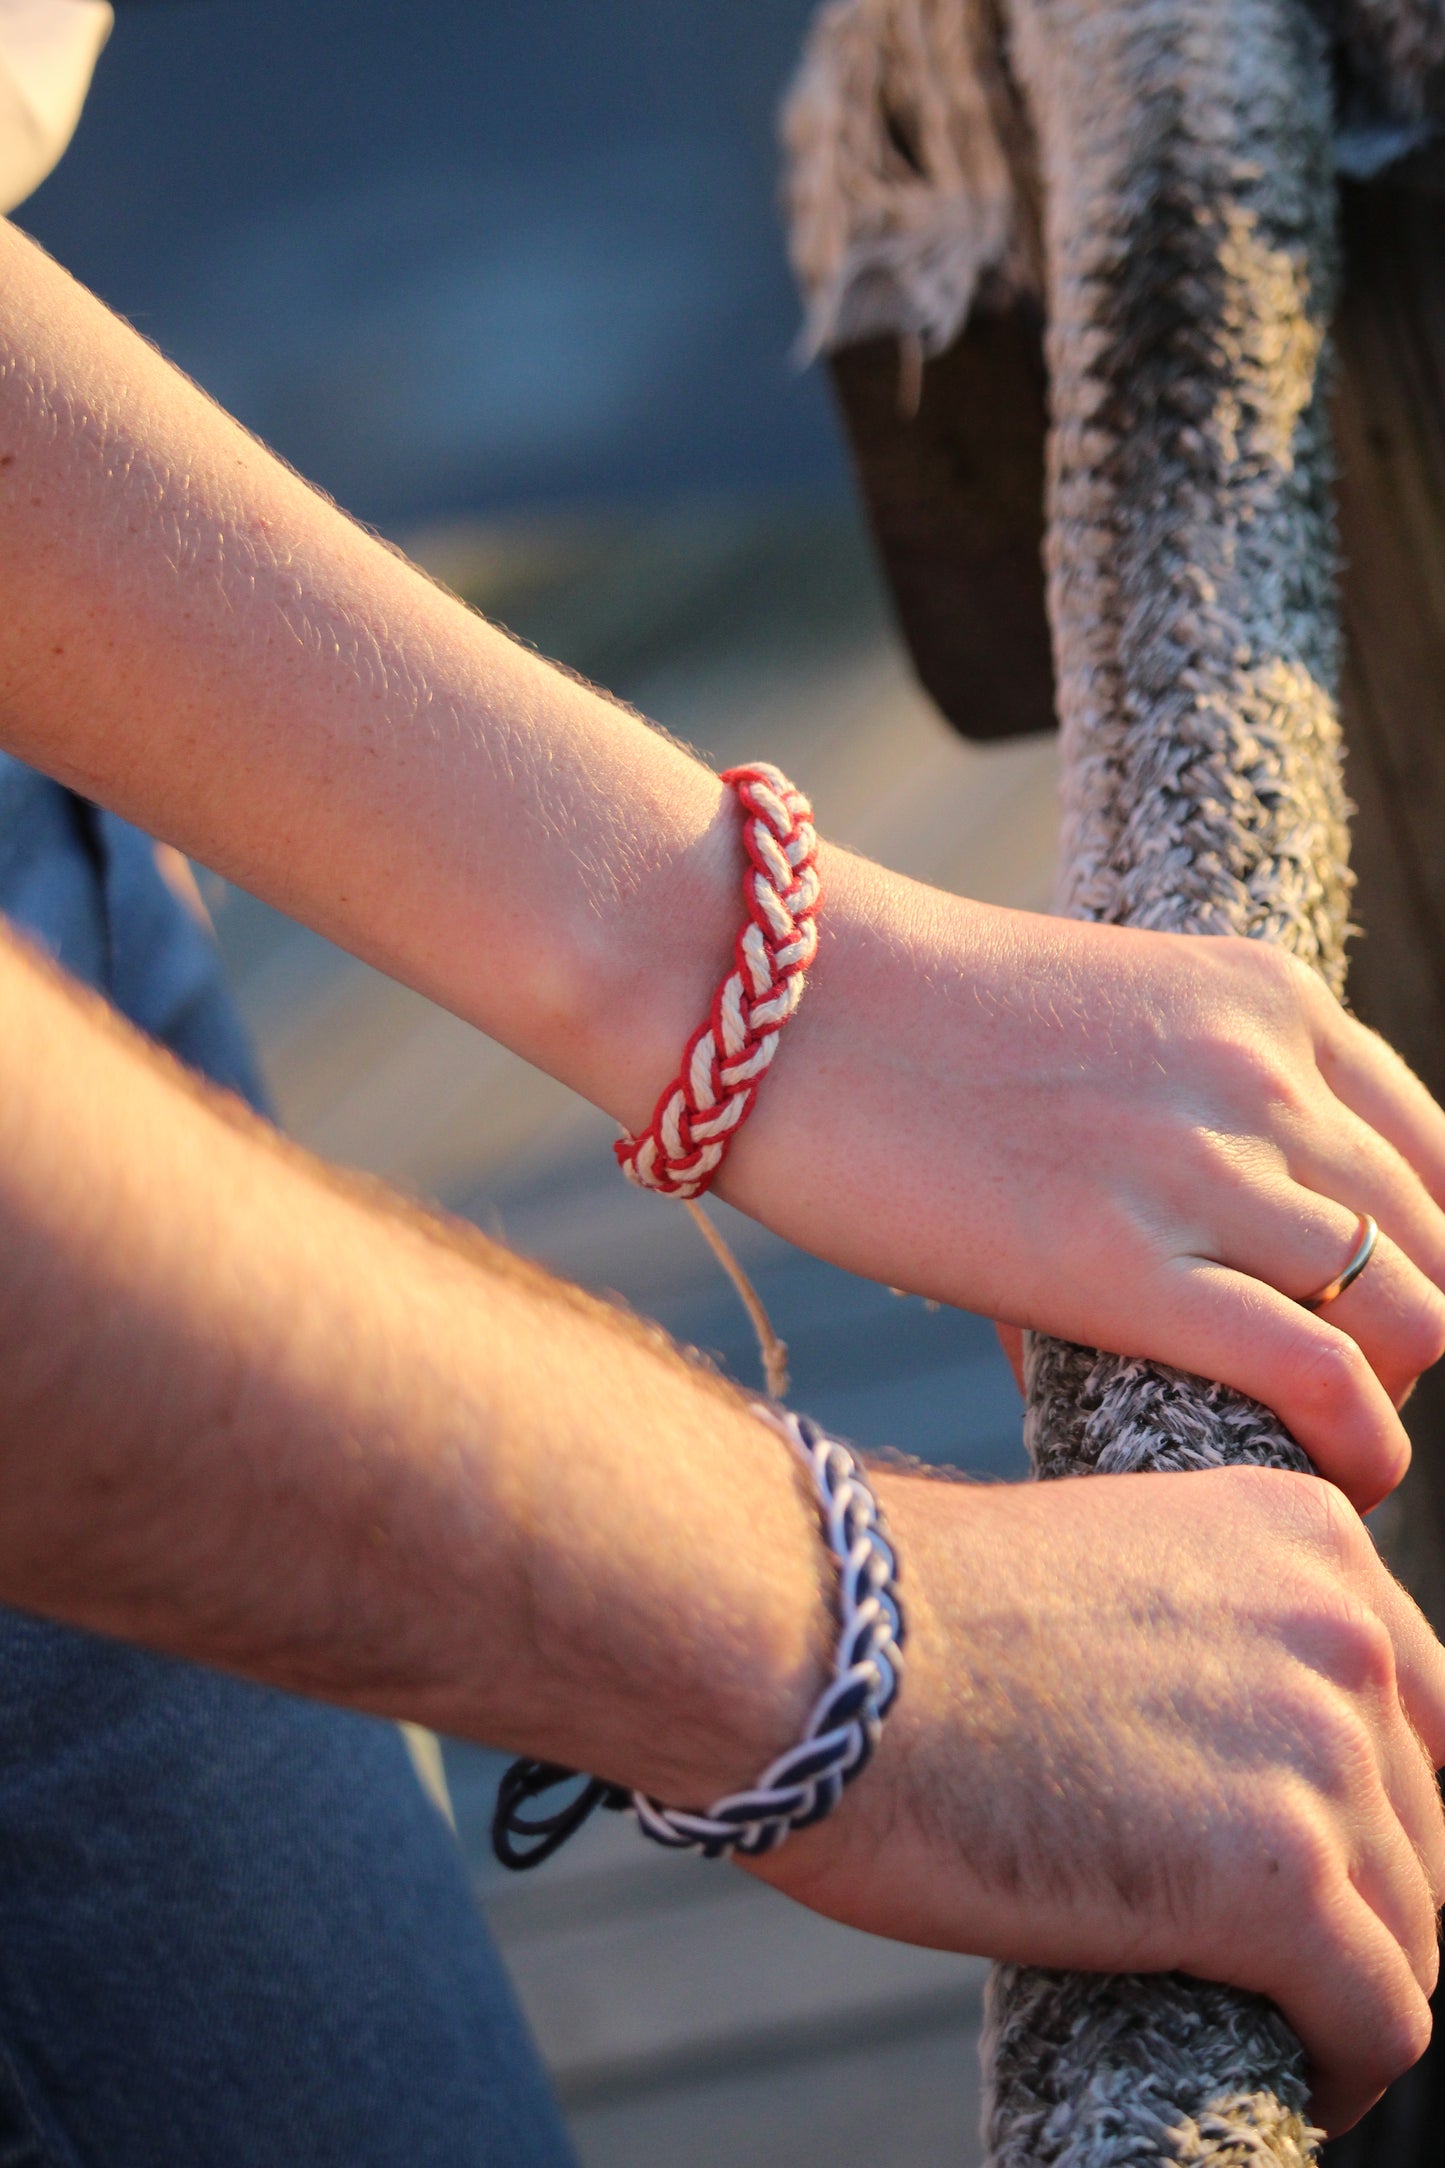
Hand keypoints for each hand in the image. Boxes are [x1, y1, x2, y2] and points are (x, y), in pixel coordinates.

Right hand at [723, 867, 1444, 1509]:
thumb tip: (1198, 1250)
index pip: (1436, 1157)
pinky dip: (1361, 1441)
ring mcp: (1198, 1164)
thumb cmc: (903, 1018)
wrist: (778, 994)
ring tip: (1330, 1439)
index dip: (1427, 1253)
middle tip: (1346, 1391)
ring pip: (1409, 1312)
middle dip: (1413, 1336)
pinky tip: (1342, 1476)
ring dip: (1390, 1396)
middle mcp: (1262, 1074)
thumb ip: (1182, 1106)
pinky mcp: (1120, 1262)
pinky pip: (1316, 1372)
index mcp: (1266, 1000)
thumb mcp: (1095, 1019)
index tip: (1378, 1314)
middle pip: (1435, 1241)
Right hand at [751, 1463, 1444, 2135]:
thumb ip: (1203, 1635)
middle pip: (1421, 1824)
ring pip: (1413, 1930)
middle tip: (1276, 1960)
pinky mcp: (1281, 1878)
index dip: (1368, 1808)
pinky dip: (1347, 2068)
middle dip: (1360, 1904)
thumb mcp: (1106, 1572)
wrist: (817, 1647)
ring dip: (1349, 1990)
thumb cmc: (904, 1620)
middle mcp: (1339, 1627)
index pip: (1414, 1711)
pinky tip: (1298, 2079)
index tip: (1314, 1868)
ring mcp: (1318, 1750)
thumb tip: (1225, 1753)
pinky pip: (1384, 2020)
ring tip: (1276, 2025)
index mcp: (1302, 1533)